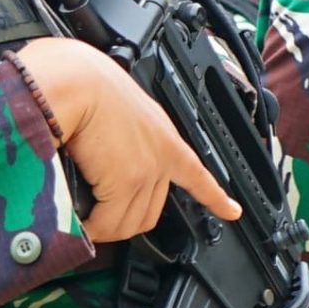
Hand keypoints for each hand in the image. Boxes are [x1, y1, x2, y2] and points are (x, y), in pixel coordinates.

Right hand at [13, 38, 239, 240]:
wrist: (75, 78)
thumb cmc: (83, 85)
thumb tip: (99, 161)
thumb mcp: (115, 111)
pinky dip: (90, 229)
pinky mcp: (127, 180)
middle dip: (120, 223)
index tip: (232, 211)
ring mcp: (148, 170)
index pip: (196, 174)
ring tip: (78, 220)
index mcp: (163, 137)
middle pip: (148, 214)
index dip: (215, 197)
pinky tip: (79, 229)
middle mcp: (162, 155)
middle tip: (94, 220)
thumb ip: (118, 140)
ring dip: (101, 228)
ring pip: (126, 223)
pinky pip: (107, 222)